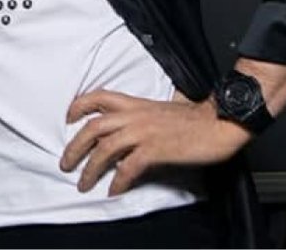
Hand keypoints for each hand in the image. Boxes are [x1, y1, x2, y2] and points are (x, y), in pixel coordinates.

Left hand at [59, 89, 250, 195]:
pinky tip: (114, 190)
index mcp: (136, 103)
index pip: (100, 96)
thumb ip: (144, 115)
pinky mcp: (155, 149)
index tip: (68, 118)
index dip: (79, 105)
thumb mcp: (162, 110)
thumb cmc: (196, 118)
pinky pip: (128, 167)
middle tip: (66, 163)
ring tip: (83, 183)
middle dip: (74, 147)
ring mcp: (144, 132)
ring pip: (105, 148)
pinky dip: (118, 180)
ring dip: (90, 168)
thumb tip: (132, 128)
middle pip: (93, 127)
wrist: (219, 122)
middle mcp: (136, 115)